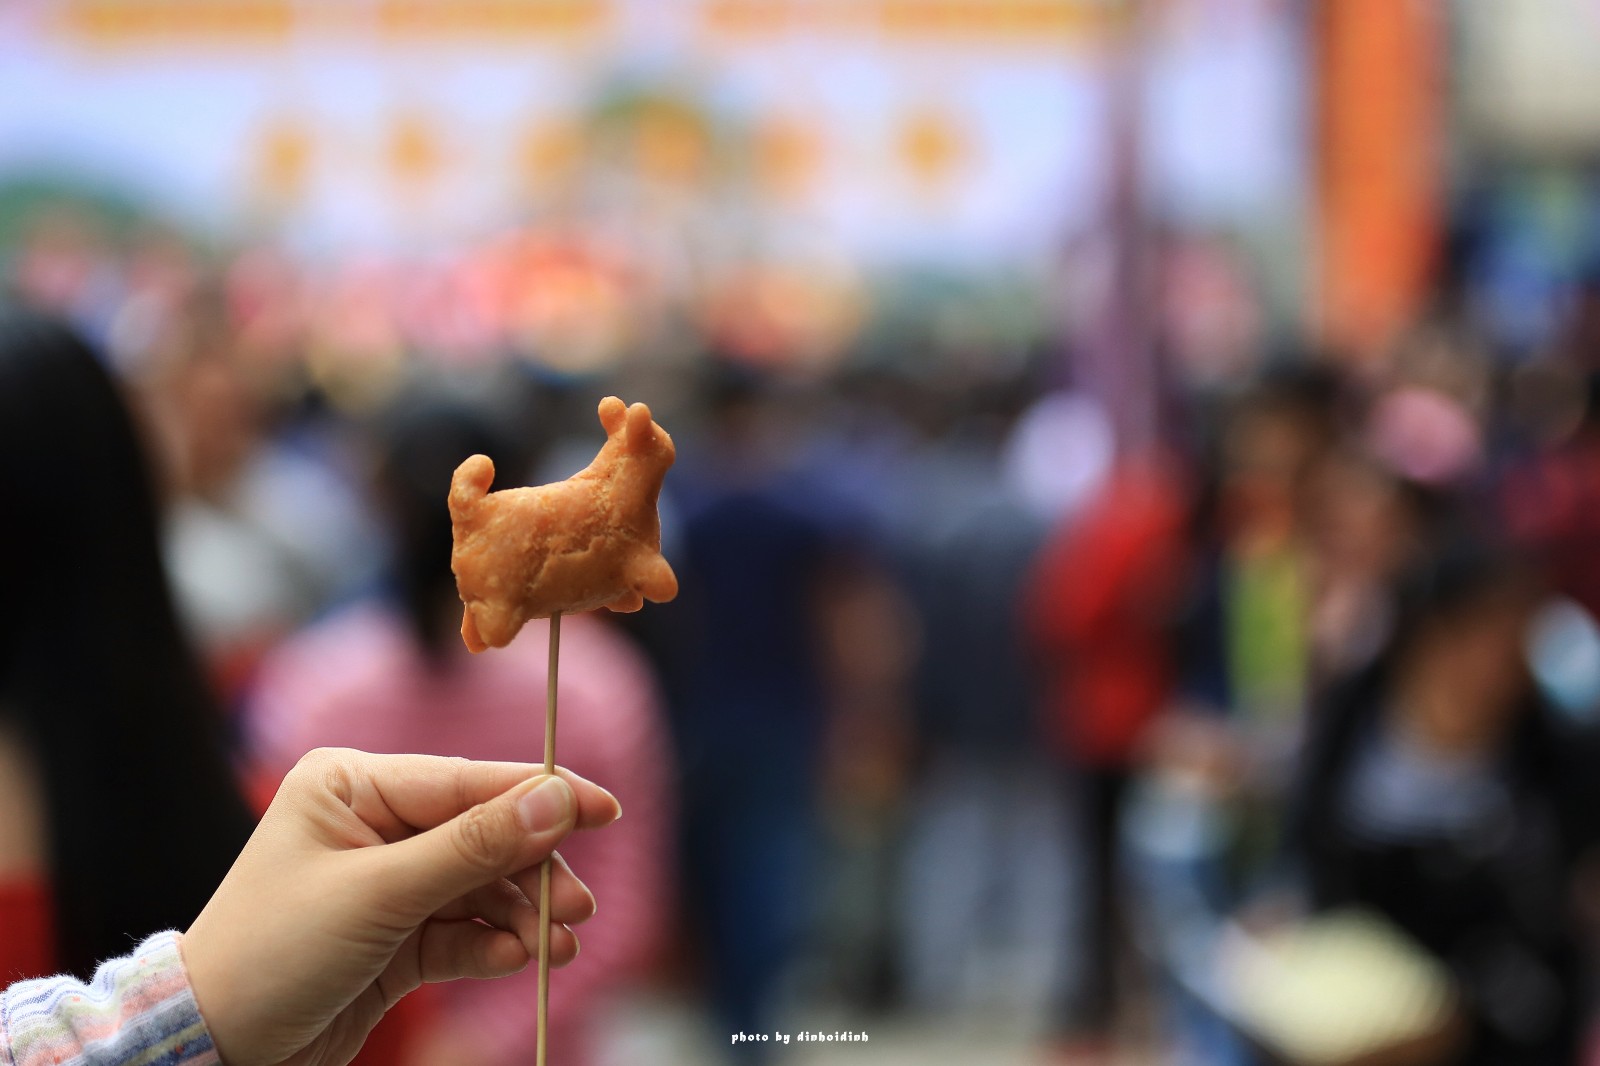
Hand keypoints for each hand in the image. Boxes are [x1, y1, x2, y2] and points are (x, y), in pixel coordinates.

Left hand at [182, 748, 620, 1065]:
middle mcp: (373, 825)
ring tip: (555, 948)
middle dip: (533, 874)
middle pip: (484, 835)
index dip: (540, 795)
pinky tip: (516, 962)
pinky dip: (493, 946)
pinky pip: (463, 931)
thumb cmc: (273, 953)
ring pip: (481, 887)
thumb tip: (558, 798)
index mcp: (354, 787)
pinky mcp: (395, 937)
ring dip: (522, 917)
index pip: (468, 781)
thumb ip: (475, 846)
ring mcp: (386, 882)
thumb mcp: (380, 895)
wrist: (211, 1050)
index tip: (606, 809)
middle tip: (576, 907)